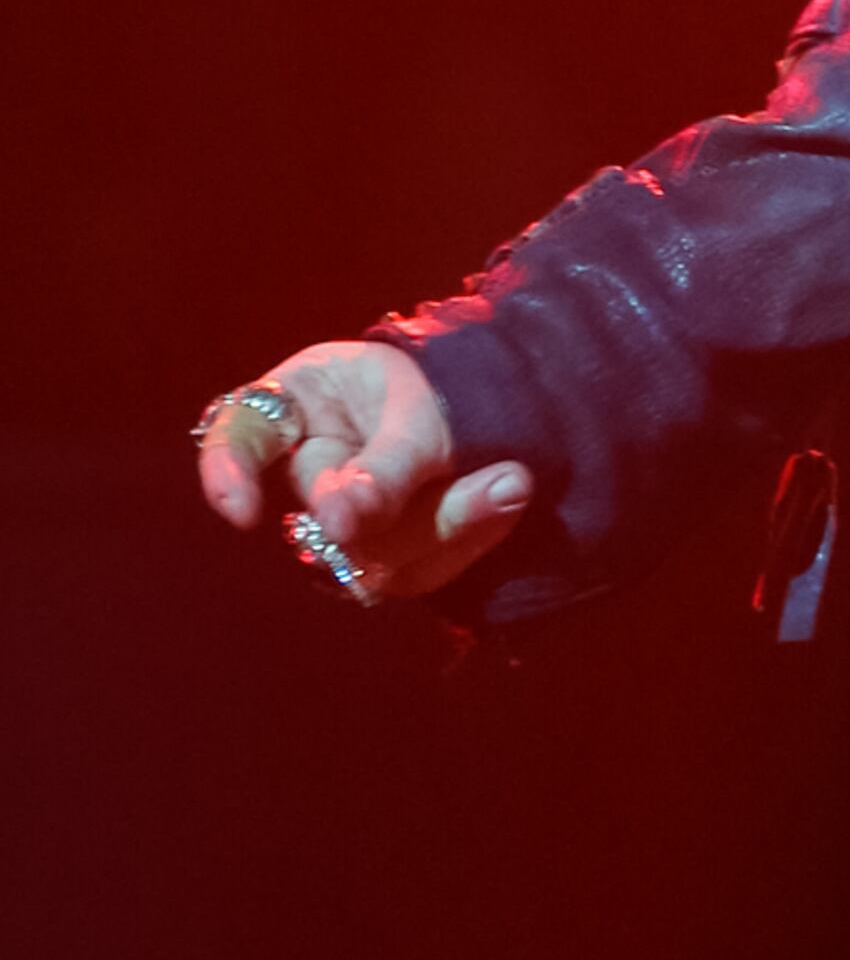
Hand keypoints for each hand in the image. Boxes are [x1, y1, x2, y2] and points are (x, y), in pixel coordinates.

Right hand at [191, 339, 531, 604]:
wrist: (484, 407)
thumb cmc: (427, 385)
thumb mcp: (412, 407)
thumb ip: (382, 465)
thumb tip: (342, 523)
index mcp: (292, 406)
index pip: (237, 436)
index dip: (227, 472)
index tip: (243, 512)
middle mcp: (302, 472)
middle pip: (323, 515)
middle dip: (385, 512)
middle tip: (459, 485)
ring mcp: (336, 527)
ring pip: (371, 560)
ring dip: (448, 525)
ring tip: (513, 481)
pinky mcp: (380, 564)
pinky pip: (416, 574)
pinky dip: (468, 539)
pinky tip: (505, 500)